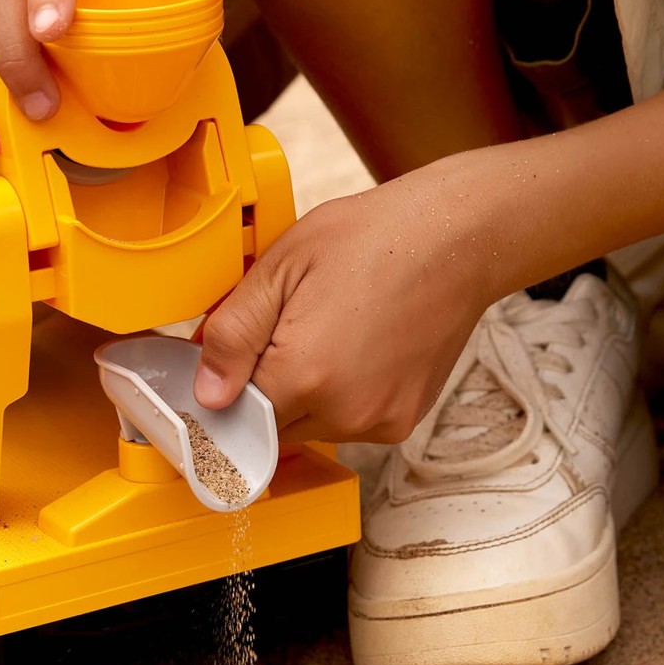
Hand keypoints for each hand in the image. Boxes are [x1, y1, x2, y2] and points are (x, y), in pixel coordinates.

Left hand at [194, 160, 504, 442]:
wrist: (457, 237)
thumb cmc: (374, 237)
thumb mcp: (282, 267)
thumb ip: (234, 333)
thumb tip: (207, 394)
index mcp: (305, 374)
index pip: (233, 413)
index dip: (225, 383)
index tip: (233, 357)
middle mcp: (345, 412)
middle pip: (270, 426)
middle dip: (265, 386)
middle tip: (289, 327)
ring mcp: (379, 422)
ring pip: (309, 426)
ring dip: (303, 393)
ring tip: (328, 330)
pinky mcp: (403, 422)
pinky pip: (348, 423)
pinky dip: (340, 396)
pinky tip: (355, 346)